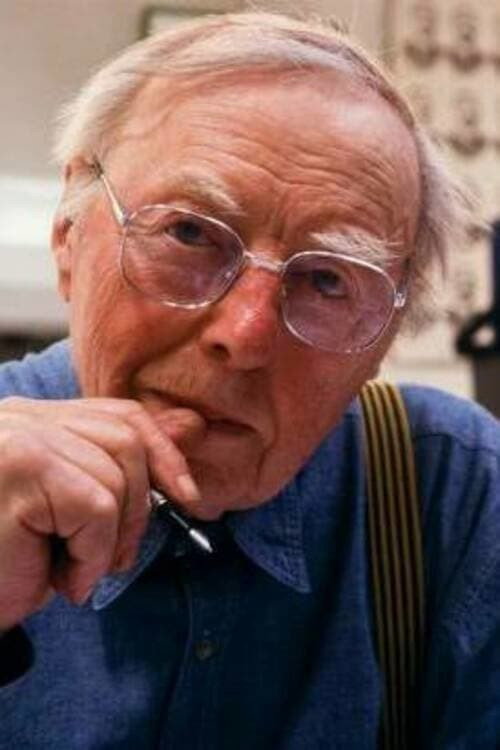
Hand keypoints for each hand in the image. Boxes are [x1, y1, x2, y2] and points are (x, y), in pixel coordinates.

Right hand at [0, 396, 204, 629]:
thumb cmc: (7, 563)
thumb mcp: (71, 515)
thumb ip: (121, 469)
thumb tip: (193, 426)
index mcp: (34, 420)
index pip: (119, 415)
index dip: (163, 451)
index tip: (186, 494)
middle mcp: (23, 417)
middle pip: (125, 439)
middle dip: (140, 505)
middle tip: (117, 559)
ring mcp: (20, 438)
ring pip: (113, 479)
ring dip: (107, 543)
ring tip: (72, 572)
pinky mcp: (22, 467)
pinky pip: (95, 508)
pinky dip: (90, 554)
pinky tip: (59, 579)